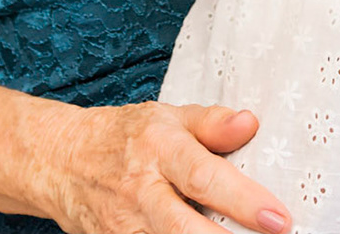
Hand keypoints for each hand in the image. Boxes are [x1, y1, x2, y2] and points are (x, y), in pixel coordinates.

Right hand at [38, 100, 290, 233]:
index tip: (279, 218)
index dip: (243, 200)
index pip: (204, 176)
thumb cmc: (123, 137)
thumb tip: (250, 123)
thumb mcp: (167, 117)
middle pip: (183, 229)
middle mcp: (141, 192)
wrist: (60, 162)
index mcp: (158, 149)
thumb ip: (211, 123)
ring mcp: (125, 227)